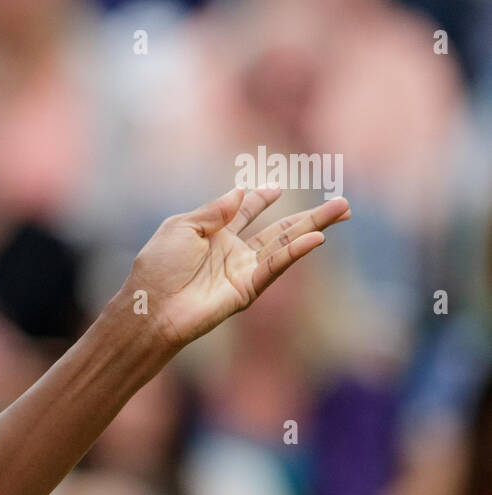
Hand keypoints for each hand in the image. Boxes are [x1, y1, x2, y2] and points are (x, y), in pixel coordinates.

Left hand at [124, 186, 349, 348]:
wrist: (150, 307)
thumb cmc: (157, 268)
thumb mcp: (181, 227)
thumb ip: (213, 210)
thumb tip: (240, 191)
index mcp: (212, 233)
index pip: (244, 212)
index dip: (260, 199)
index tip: (277, 187)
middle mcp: (232, 251)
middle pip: (278, 229)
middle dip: (309, 216)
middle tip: (341, 203)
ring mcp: (242, 270)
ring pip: (285, 244)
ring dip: (314, 228)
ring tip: (343, 211)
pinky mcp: (247, 289)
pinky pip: (275, 267)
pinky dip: (295, 253)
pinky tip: (317, 239)